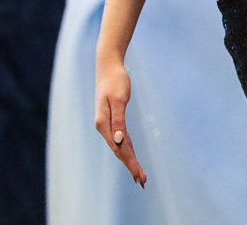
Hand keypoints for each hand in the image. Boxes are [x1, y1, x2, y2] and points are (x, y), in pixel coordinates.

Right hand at [94, 53, 146, 186]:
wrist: (108, 65)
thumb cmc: (115, 80)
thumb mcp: (119, 99)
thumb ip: (119, 120)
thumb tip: (119, 142)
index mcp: (104, 124)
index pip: (119, 149)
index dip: (130, 163)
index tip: (139, 176)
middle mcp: (104, 127)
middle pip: (119, 151)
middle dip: (131, 166)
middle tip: (143, 182)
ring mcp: (107, 124)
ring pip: (120, 146)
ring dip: (129, 160)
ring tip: (139, 174)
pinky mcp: (112, 119)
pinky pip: (120, 138)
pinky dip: (126, 149)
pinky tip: (130, 156)